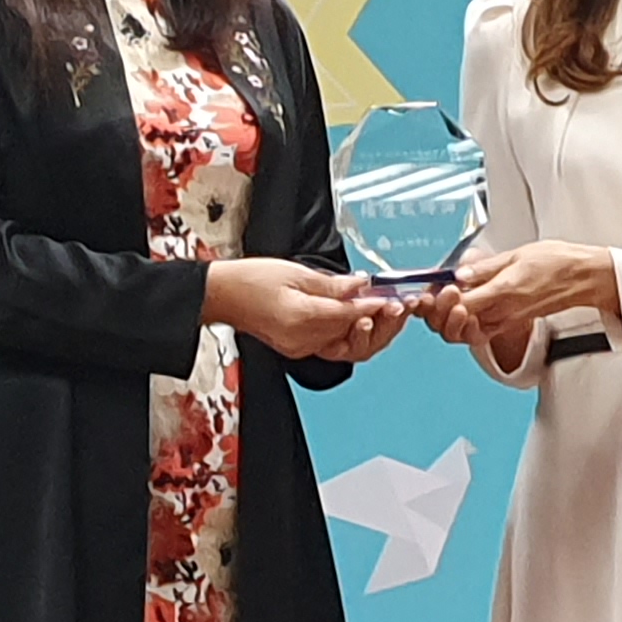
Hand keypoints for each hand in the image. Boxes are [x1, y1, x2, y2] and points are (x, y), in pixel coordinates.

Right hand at [207, 256, 392, 363]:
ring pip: (347, 346)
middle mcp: (302, 339)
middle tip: (398, 306)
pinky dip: (351, 333)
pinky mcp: (298, 348)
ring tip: (386, 312)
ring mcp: (300, 347)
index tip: (393, 298)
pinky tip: (363, 319)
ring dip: (370, 331)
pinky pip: (332, 345)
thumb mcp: (296, 272)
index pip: (349, 315)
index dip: (375, 306)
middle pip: (353, 338)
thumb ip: (333, 284)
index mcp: (301, 318)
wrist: (223, 296)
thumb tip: (361, 285)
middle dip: (380, 324)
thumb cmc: (250, 280)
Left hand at [425, 241, 616, 370]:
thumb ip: (485, 267)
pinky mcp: (509, 324)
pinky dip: (464, 326)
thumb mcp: (517, 255)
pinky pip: (479, 333)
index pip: (459, 306)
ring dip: (449, 322)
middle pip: (455, 327)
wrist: (581, 278)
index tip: (436, 286)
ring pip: (464, 334)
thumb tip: (460, 273)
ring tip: (446, 300)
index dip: (441, 300)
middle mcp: (501, 313)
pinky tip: (462, 308)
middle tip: (434, 295)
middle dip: (438, 315)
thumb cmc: (556, 263)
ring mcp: (505, 321)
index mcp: (502, 293)